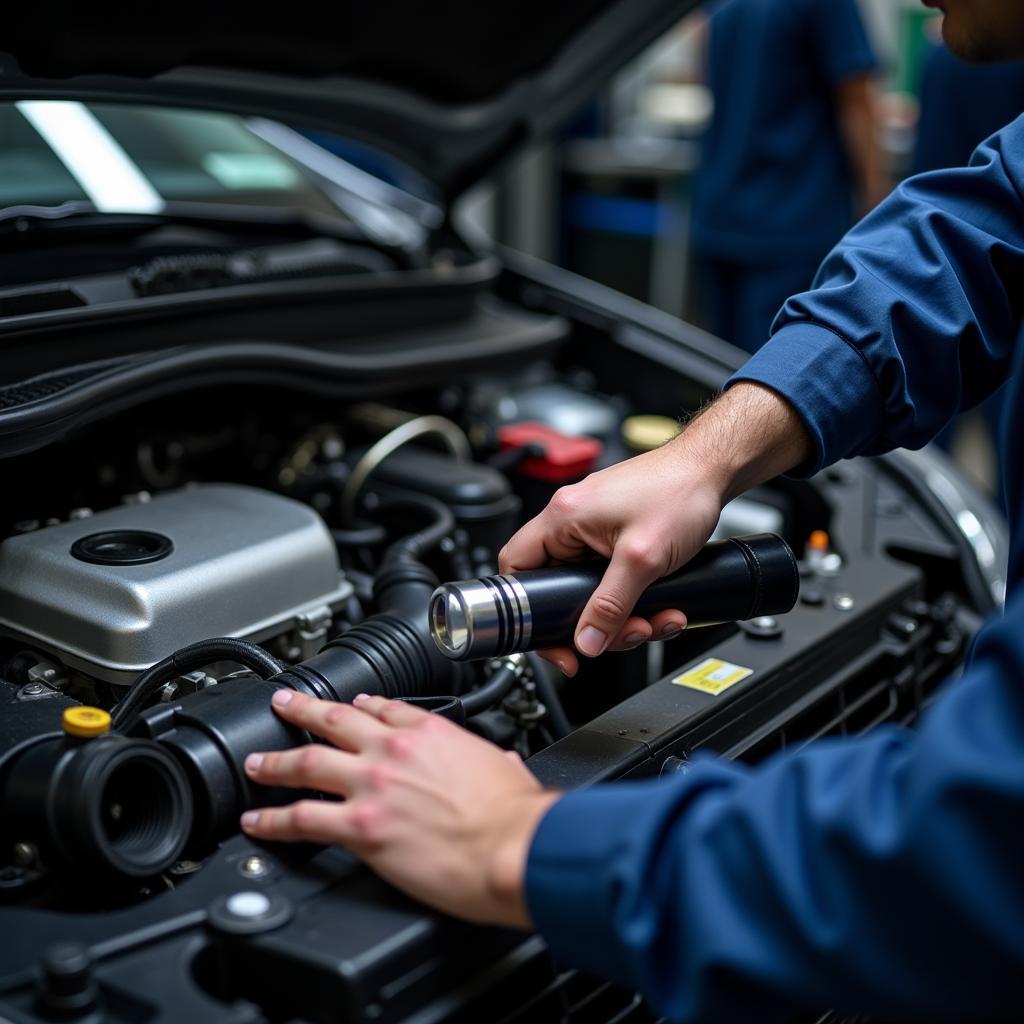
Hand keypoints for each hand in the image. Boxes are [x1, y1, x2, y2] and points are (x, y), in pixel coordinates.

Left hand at [240, 690, 559, 927]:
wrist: (513, 848)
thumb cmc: (516, 817)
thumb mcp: (507, 770)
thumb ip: (493, 762)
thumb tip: (501, 764)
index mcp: (432, 733)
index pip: (386, 707)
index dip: (361, 704)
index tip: (352, 704)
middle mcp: (395, 750)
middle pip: (334, 720)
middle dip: (302, 710)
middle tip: (283, 704)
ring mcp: (372, 786)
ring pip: (306, 762)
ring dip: (274, 761)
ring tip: (256, 763)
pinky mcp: (360, 827)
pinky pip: (301, 819)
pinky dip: (271, 820)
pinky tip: (256, 822)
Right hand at [499, 443, 722, 676]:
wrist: (713, 471)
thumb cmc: (680, 491)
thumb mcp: (642, 559)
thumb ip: (611, 605)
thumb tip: (586, 640)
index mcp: (563, 516)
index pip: (517, 565)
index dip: (527, 608)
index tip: (551, 637)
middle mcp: (573, 520)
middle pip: (559, 587)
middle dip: (593, 620)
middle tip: (618, 635)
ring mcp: (595, 528)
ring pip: (591, 589)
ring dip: (622, 614)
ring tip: (653, 619)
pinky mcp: (616, 535)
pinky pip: (612, 579)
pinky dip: (634, 598)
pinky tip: (661, 604)